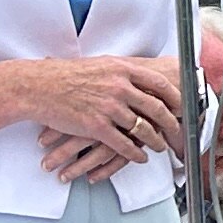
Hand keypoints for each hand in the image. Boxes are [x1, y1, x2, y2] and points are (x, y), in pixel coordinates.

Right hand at [26, 51, 180, 180]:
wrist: (40, 86)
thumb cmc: (67, 75)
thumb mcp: (100, 65)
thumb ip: (123, 72)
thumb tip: (141, 77)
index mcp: (122, 69)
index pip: (159, 83)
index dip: (174, 96)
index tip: (182, 105)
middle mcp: (119, 87)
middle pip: (156, 108)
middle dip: (171, 123)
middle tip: (177, 131)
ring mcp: (109, 107)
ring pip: (143, 129)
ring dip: (155, 141)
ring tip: (161, 147)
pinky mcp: (97, 126)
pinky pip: (123, 144)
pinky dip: (135, 154)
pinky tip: (140, 157)